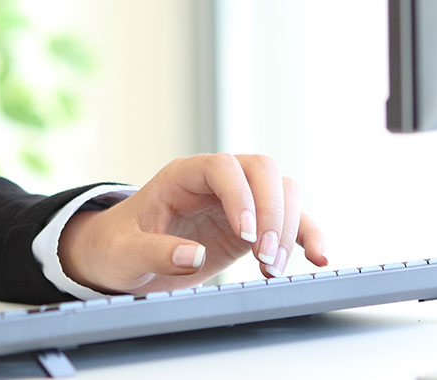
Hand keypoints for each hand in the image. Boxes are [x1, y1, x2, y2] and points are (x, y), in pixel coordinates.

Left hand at [57, 153, 328, 294]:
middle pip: (263, 170)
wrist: (123, 256)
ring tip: (272, 269)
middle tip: (264, 257)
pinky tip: (318, 258)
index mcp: (182, 176)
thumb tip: (192, 254)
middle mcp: (215, 181)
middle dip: (272, 212)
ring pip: (283, 191)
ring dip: (288, 228)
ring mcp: (239, 199)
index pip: (223, 167)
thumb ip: (154, 253)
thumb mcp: (124, 254)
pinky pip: (289, 219)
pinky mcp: (253, 224)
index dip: (241, 196)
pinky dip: (306, 235)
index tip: (244, 236)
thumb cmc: (118, 246)